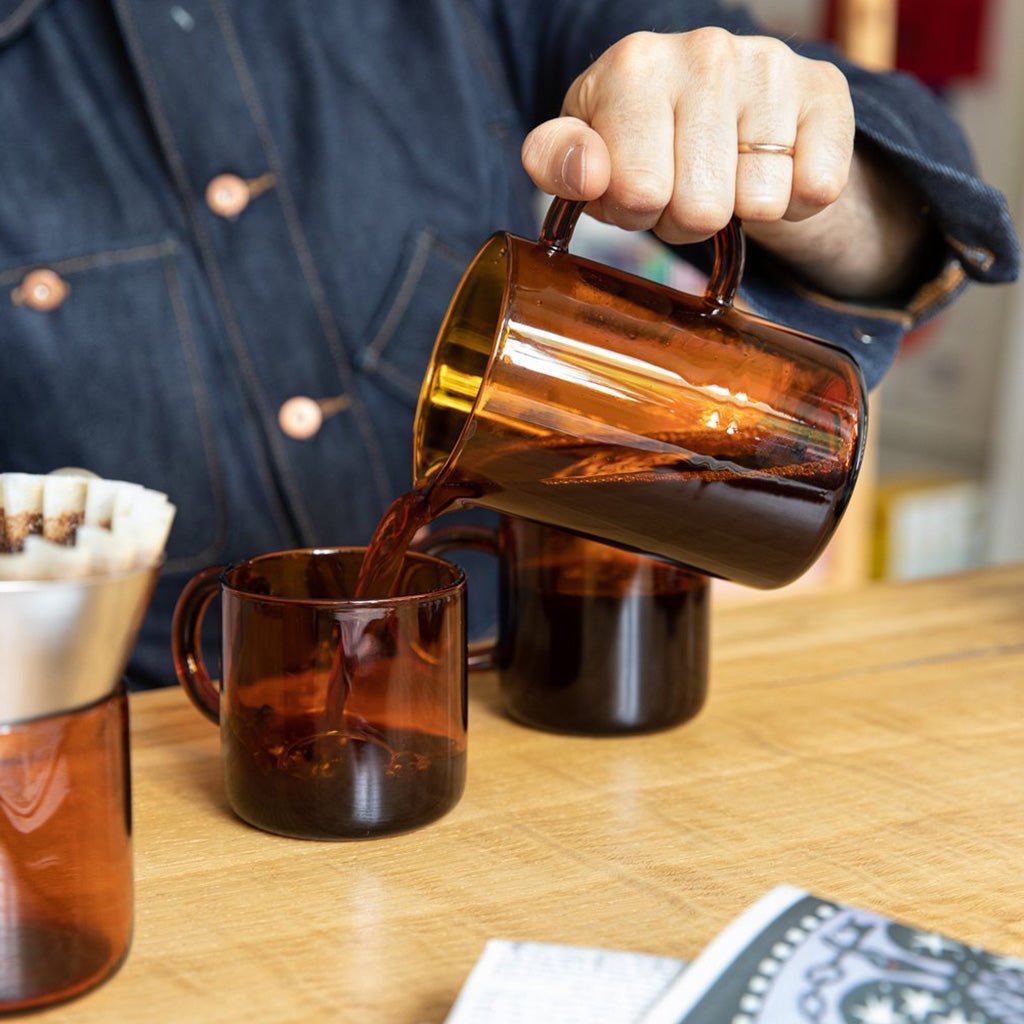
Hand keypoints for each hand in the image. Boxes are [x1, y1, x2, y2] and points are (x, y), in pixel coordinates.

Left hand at [522, 29, 853, 241]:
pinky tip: (771, 171)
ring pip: (761, 204)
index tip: (636, 189)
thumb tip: (587, 173)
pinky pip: (818, 189)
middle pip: (702, 209)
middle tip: (682, 189)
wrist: (714, 108)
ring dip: (740, 212)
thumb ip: (559, 164)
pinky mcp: (825, 89)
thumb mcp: (584, 154)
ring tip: (722, 177)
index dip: (637, 212)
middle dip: (686, 220)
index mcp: (633, 66)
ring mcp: (770, 65)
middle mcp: (705, 51)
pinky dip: (794, 203)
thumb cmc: (635, 141)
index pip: (640, 192)